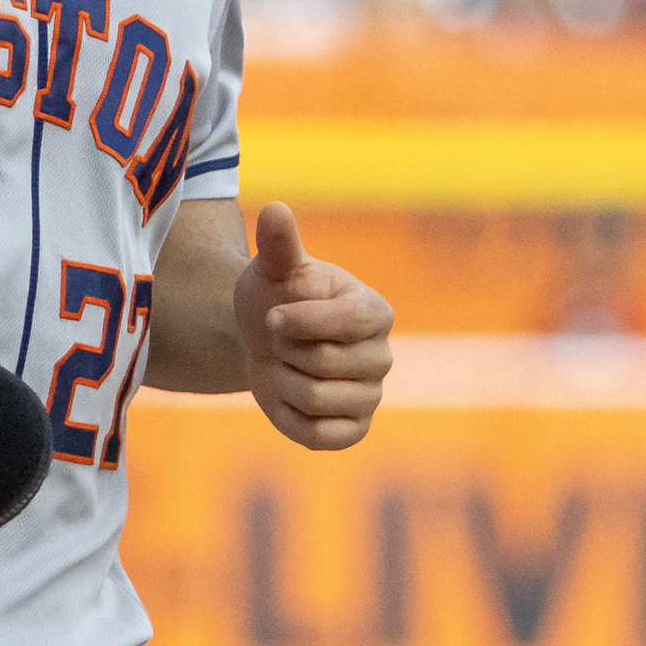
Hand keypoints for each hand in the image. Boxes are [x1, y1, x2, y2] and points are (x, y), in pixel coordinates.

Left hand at [233, 202, 392, 450]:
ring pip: (316, 401)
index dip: (300, 322)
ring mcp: (371, 396)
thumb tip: (276, 209)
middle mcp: (382, 355)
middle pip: (324, 363)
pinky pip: (317, 436)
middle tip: (283, 342)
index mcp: (375, 310)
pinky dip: (289, 418)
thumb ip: (279, 244)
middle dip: (286, 351)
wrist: (262, 343)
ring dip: (284, 383)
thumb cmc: (275, 298)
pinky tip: (289, 397)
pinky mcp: (353, 430)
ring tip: (287, 367)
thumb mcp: (273, 269)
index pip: (346, 322)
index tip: (273, 316)